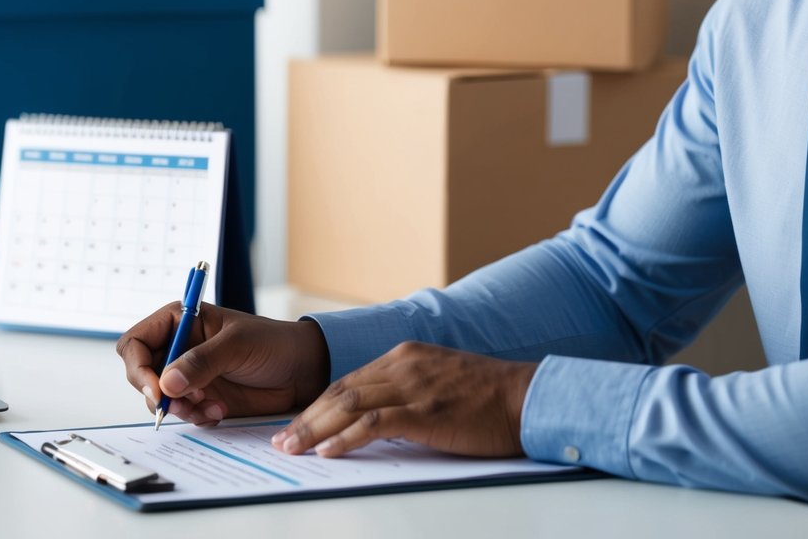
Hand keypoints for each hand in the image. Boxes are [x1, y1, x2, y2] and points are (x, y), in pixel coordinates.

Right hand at [117, 302, 330, 424]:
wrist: (301, 371)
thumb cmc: (273, 343)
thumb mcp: (238, 345)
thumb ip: (202, 361)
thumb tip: (167, 382)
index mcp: (180, 321)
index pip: (137, 342)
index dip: (139, 366)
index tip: (157, 389)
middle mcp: (178, 348)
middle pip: (141, 374)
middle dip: (159, 394)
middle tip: (186, 403)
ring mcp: (188, 375)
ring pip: (160, 399)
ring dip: (181, 409)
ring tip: (212, 406)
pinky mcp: (200, 397)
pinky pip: (182, 414)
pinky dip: (196, 417)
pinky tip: (220, 410)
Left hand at [270, 341, 537, 458]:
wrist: (526, 398)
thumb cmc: (488, 397)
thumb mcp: (440, 380)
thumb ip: (407, 390)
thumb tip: (375, 417)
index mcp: (405, 355)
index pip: (348, 380)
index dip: (317, 404)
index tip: (296, 424)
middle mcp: (404, 364)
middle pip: (341, 390)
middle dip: (307, 417)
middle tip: (282, 440)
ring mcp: (414, 386)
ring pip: (349, 404)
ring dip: (315, 428)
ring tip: (292, 448)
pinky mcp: (425, 411)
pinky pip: (374, 423)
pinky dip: (346, 438)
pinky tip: (328, 452)